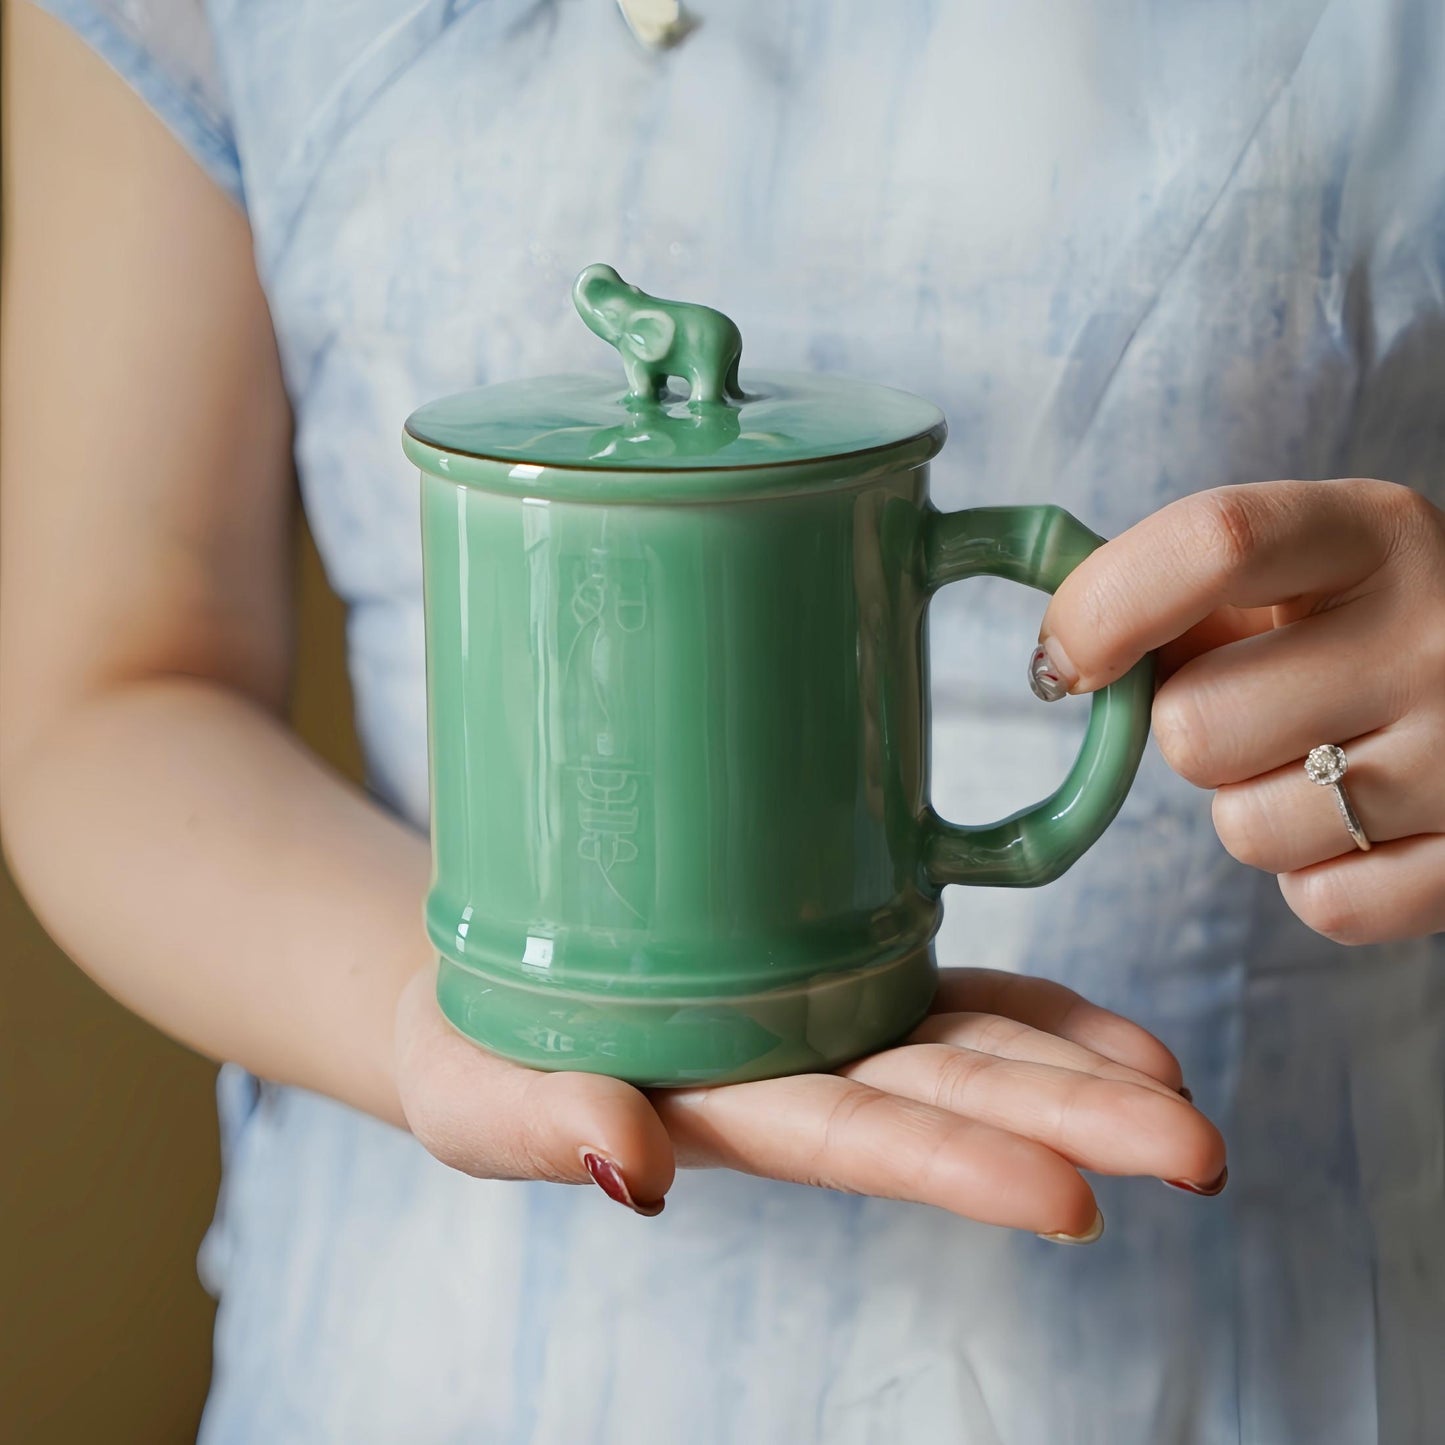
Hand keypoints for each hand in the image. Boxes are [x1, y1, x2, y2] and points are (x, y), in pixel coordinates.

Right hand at [396, 965, 1224, 1234]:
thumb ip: (545, 1127)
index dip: (958, 1169)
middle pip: (948, 1100)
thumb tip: (625, 1167)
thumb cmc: (473, 1050)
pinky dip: (1036, 1012)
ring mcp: (826, 1019)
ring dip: (1077, 1073)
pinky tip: (1114, 1034)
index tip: (1069, 1203)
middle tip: (1197, 1155)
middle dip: (1071, 1127)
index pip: (856, 1146)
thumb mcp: (476, 1097)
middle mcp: (799, 1076)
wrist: (487, 982)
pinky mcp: (832, 962)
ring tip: (1177, 1093)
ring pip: (969, 1046)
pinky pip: (952, 993)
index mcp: (724, 1115)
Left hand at [1035, 478, 1444, 943]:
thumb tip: (1060, 658)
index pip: (1214, 544)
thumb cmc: (1363, 629)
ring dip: (1252, 808)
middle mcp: (1437, 634)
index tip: (1061, 663)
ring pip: (1245, 829)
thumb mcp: (1297, 573)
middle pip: (1193, 726)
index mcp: (1376, 534)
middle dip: (1188, 732)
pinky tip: (1365, 824)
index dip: (1103, 610)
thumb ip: (1178, 592)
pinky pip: (1322, 904)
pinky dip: (1320, 879)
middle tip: (1254, 711)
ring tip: (1321, 763)